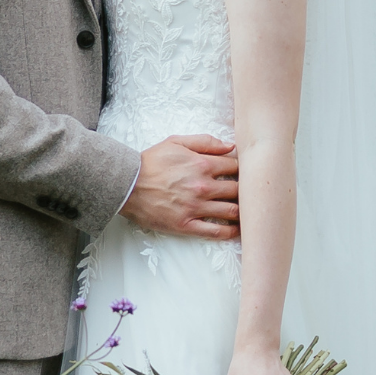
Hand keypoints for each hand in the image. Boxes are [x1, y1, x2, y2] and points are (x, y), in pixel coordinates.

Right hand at [121, 136, 238, 238]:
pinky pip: (216, 232)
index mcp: (202, 164)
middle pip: (238, 190)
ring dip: (243, 212)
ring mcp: (195, 207)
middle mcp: (203, 186)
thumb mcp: (176, 142)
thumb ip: (205, 142)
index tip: (244, 174)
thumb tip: (230, 146)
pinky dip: (230, 232)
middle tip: (248, 194)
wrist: (127, 184)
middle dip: (246, 191)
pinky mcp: (186, 225)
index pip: (236, 167)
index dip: (243, 170)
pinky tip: (237, 230)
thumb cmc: (150, 162)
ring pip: (232, 212)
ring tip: (247, 212)